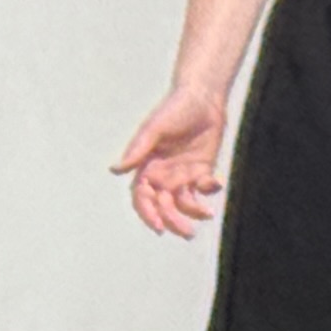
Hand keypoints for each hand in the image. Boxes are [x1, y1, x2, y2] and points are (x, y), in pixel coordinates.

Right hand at [111, 87, 227, 237]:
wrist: (203, 97)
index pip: (142, 198)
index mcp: (147, 167)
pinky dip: (210, 190)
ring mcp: (183, 174)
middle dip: (173, 221)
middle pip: (164, 206)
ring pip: (184, 203)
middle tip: (187, 234)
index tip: (159, 227)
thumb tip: (114, 170)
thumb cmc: (175, 108)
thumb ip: (137, 150)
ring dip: (193, 213)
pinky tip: (216, 182)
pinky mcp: (202, 170)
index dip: (148, 214)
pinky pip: (204, 189)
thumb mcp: (154, 128)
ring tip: (207, 214)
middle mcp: (163, 175)